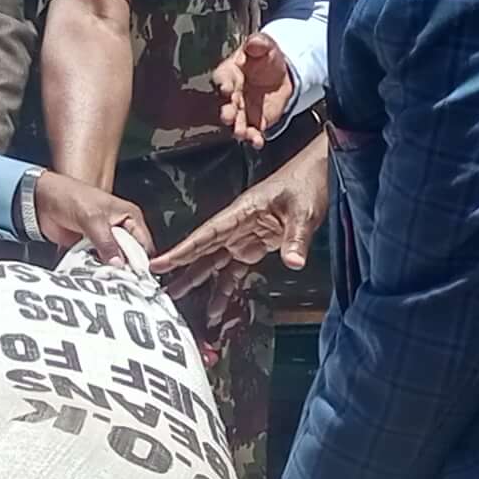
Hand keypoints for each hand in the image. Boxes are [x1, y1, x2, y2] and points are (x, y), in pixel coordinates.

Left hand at [26, 171, 155, 268]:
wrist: (41, 200)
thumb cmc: (68, 195)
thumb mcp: (92, 217)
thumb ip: (106, 241)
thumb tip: (118, 262)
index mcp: (128, 216)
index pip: (143, 243)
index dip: (139, 259)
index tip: (132, 274)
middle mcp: (119, 228)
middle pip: (129, 255)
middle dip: (123, 267)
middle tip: (116, 276)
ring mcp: (104, 239)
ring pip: (113, 261)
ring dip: (106, 269)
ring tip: (102, 274)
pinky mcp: (89, 247)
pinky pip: (96, 262)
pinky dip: (93, 268)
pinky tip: (90, 271)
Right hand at [153, 139, 332, 315]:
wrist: (317, 174)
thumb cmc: (305, 182)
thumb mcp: (303, 211)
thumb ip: (296, 239)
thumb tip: (293, 262)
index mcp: (242, 211)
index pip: (207, 234)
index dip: (183, 250)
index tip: (161, 263)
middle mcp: (238, 224)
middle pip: (204, 250)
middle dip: (183, 270)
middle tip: (163, 288)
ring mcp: (246, 235)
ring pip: (216, 261)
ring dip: (201, 281)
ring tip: (181, 298)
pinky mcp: (257, 244)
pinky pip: (236, 268)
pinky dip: (227, 286)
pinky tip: (217, 303)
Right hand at [205, 33, 301, 146]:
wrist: (282, 76)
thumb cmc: (267, 59)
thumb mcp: (266, 46)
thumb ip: (259, 44)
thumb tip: (254, 42)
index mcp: (231, 72)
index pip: (222, 77)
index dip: (223, 83)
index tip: (225, 88)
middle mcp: (232, 93)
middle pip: (225, 104)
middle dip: (226, 111)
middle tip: (228, 116)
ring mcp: (242, 110)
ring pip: (236, 122)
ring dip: (237, 129)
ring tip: (240, 133)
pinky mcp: (254, 122)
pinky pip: (252, 132)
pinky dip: (254, 139)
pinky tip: (258, 142)